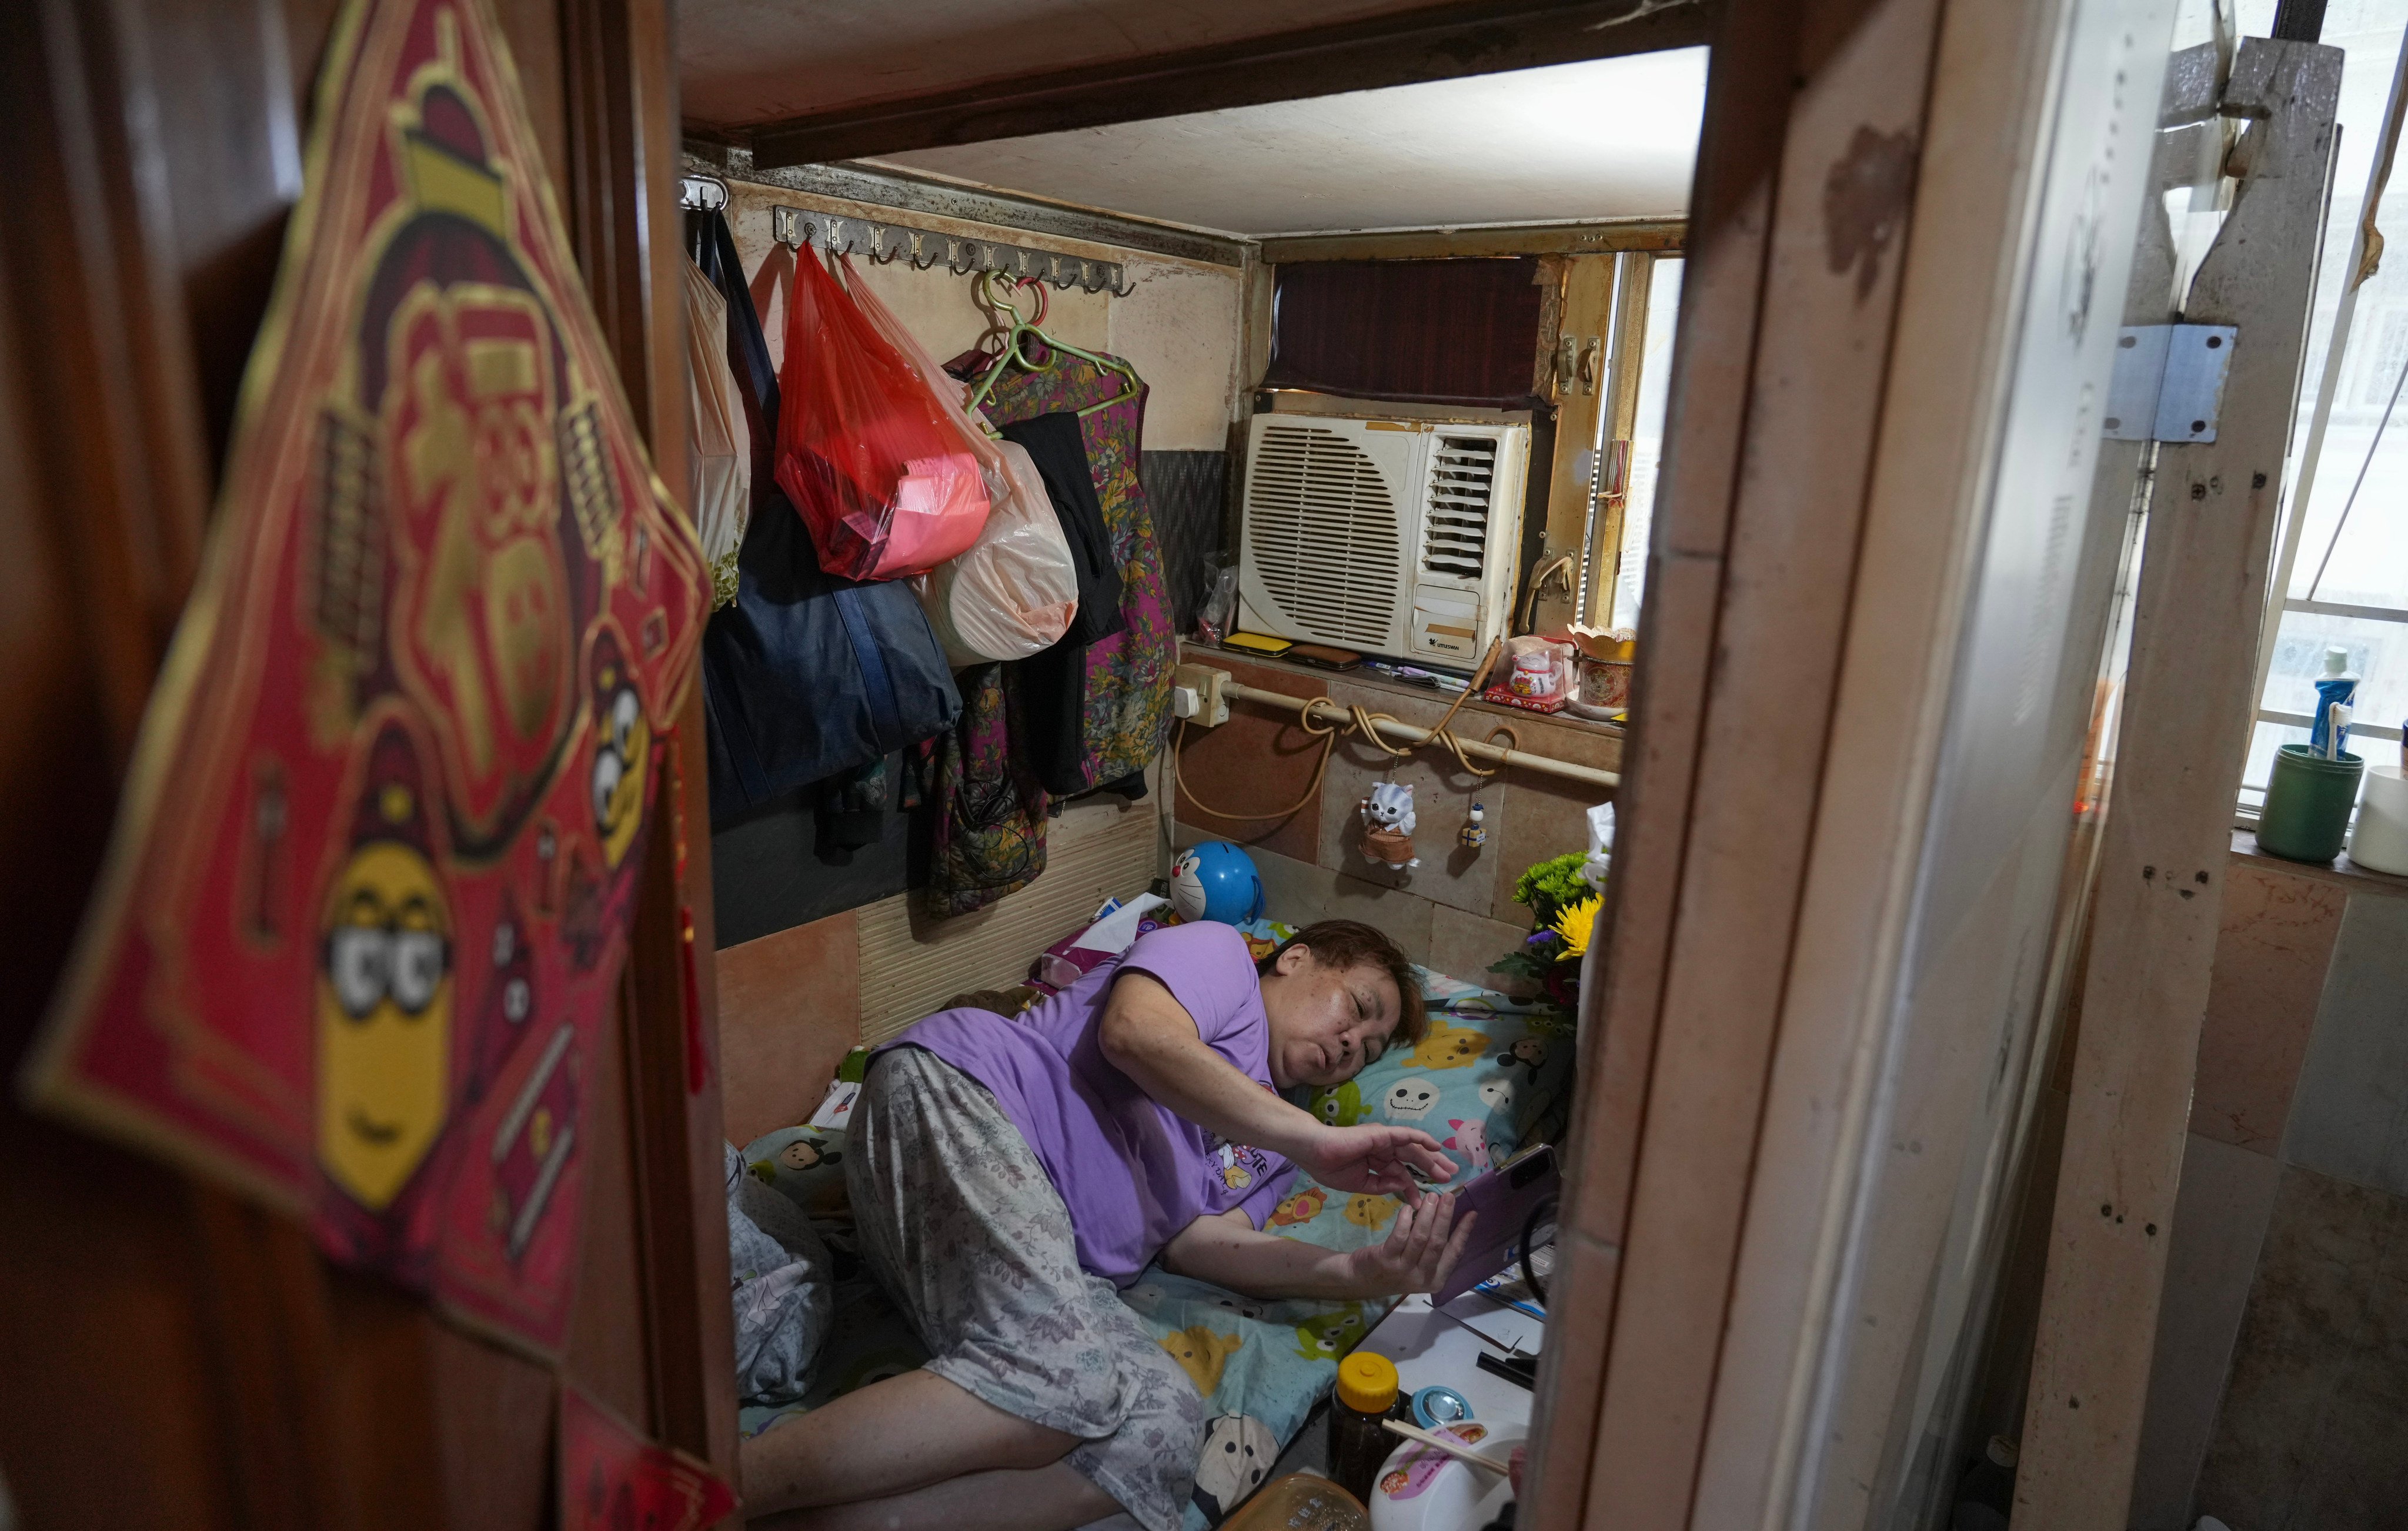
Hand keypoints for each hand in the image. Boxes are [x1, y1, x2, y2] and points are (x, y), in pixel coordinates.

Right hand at [1293, 1122, 1456, 1193]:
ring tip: (1449, 1169)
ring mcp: (1384, 1139)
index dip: (1413, 1187)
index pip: (1401, 1174)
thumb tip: (1403, 1186)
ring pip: (1414, 1149)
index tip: (1422, 1203)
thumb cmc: (1331, 1167)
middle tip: (1450, 1179)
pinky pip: (1406, 1135)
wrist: (1314, 1152)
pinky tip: (1436, 1147)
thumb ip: (1382, 1185)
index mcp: (1376, 1160)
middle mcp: (1383, 1148)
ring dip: (1432, 1158)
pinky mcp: (1383, 1133)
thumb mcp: (1361, 1184)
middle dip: (1432, 1169)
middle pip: (1413, 1159)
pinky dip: (1422, 1139)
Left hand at [1344, 1186, 1475, 1296]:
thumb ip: (1435, 1247)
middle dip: (1445, 1218)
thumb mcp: (1420, 1264)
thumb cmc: (1397, 1268)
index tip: (1472, 1211)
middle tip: (1448, 1196)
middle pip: (1438, 1243)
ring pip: (1420, 1238)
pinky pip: (1399, 1236)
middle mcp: (1422, 1277)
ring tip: (1431, 1196)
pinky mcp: (1386, 1261)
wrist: (1363, 1280)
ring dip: (1427, 1215)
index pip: (1455, 1253)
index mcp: (1436, 1279)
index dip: (1464, 1232)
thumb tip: (1452, 1216)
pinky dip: (1405, 1220)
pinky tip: (1408, 1207)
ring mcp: (1403, 1270)